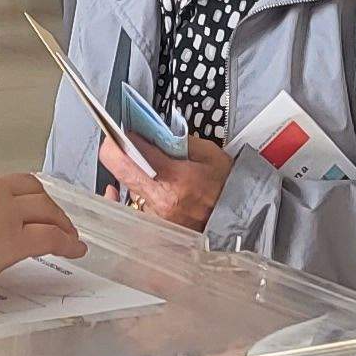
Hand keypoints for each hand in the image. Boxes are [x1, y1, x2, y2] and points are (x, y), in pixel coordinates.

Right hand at [0, 170, 85, 299]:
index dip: (6, 197)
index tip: (9, 208)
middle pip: (25, 187)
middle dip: (40, 200)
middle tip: (49, 215)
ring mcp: (2, 211)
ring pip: (43, 207)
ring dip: (59, 219)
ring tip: (66, 232)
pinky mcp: (14, 240)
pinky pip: (50, 237)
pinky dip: (67, 242)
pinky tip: (74, 249)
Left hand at [100, 132, 232, 230]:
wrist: (240, 219)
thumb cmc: (228, 188)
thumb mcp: (209, 154)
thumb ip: (177, 140)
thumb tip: (152, 131)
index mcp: (174, 180)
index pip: (130, 156)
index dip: (118, 140)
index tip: (120, 131)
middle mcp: (160, 201)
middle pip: (120, 172)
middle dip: (115, 153)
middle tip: (118, 142)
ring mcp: (155, 216)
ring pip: (125, 188)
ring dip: (128, 171)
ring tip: (140, 162)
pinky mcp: (154, 225)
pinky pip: (132, 203)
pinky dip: (131, 190)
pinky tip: (125, 187)